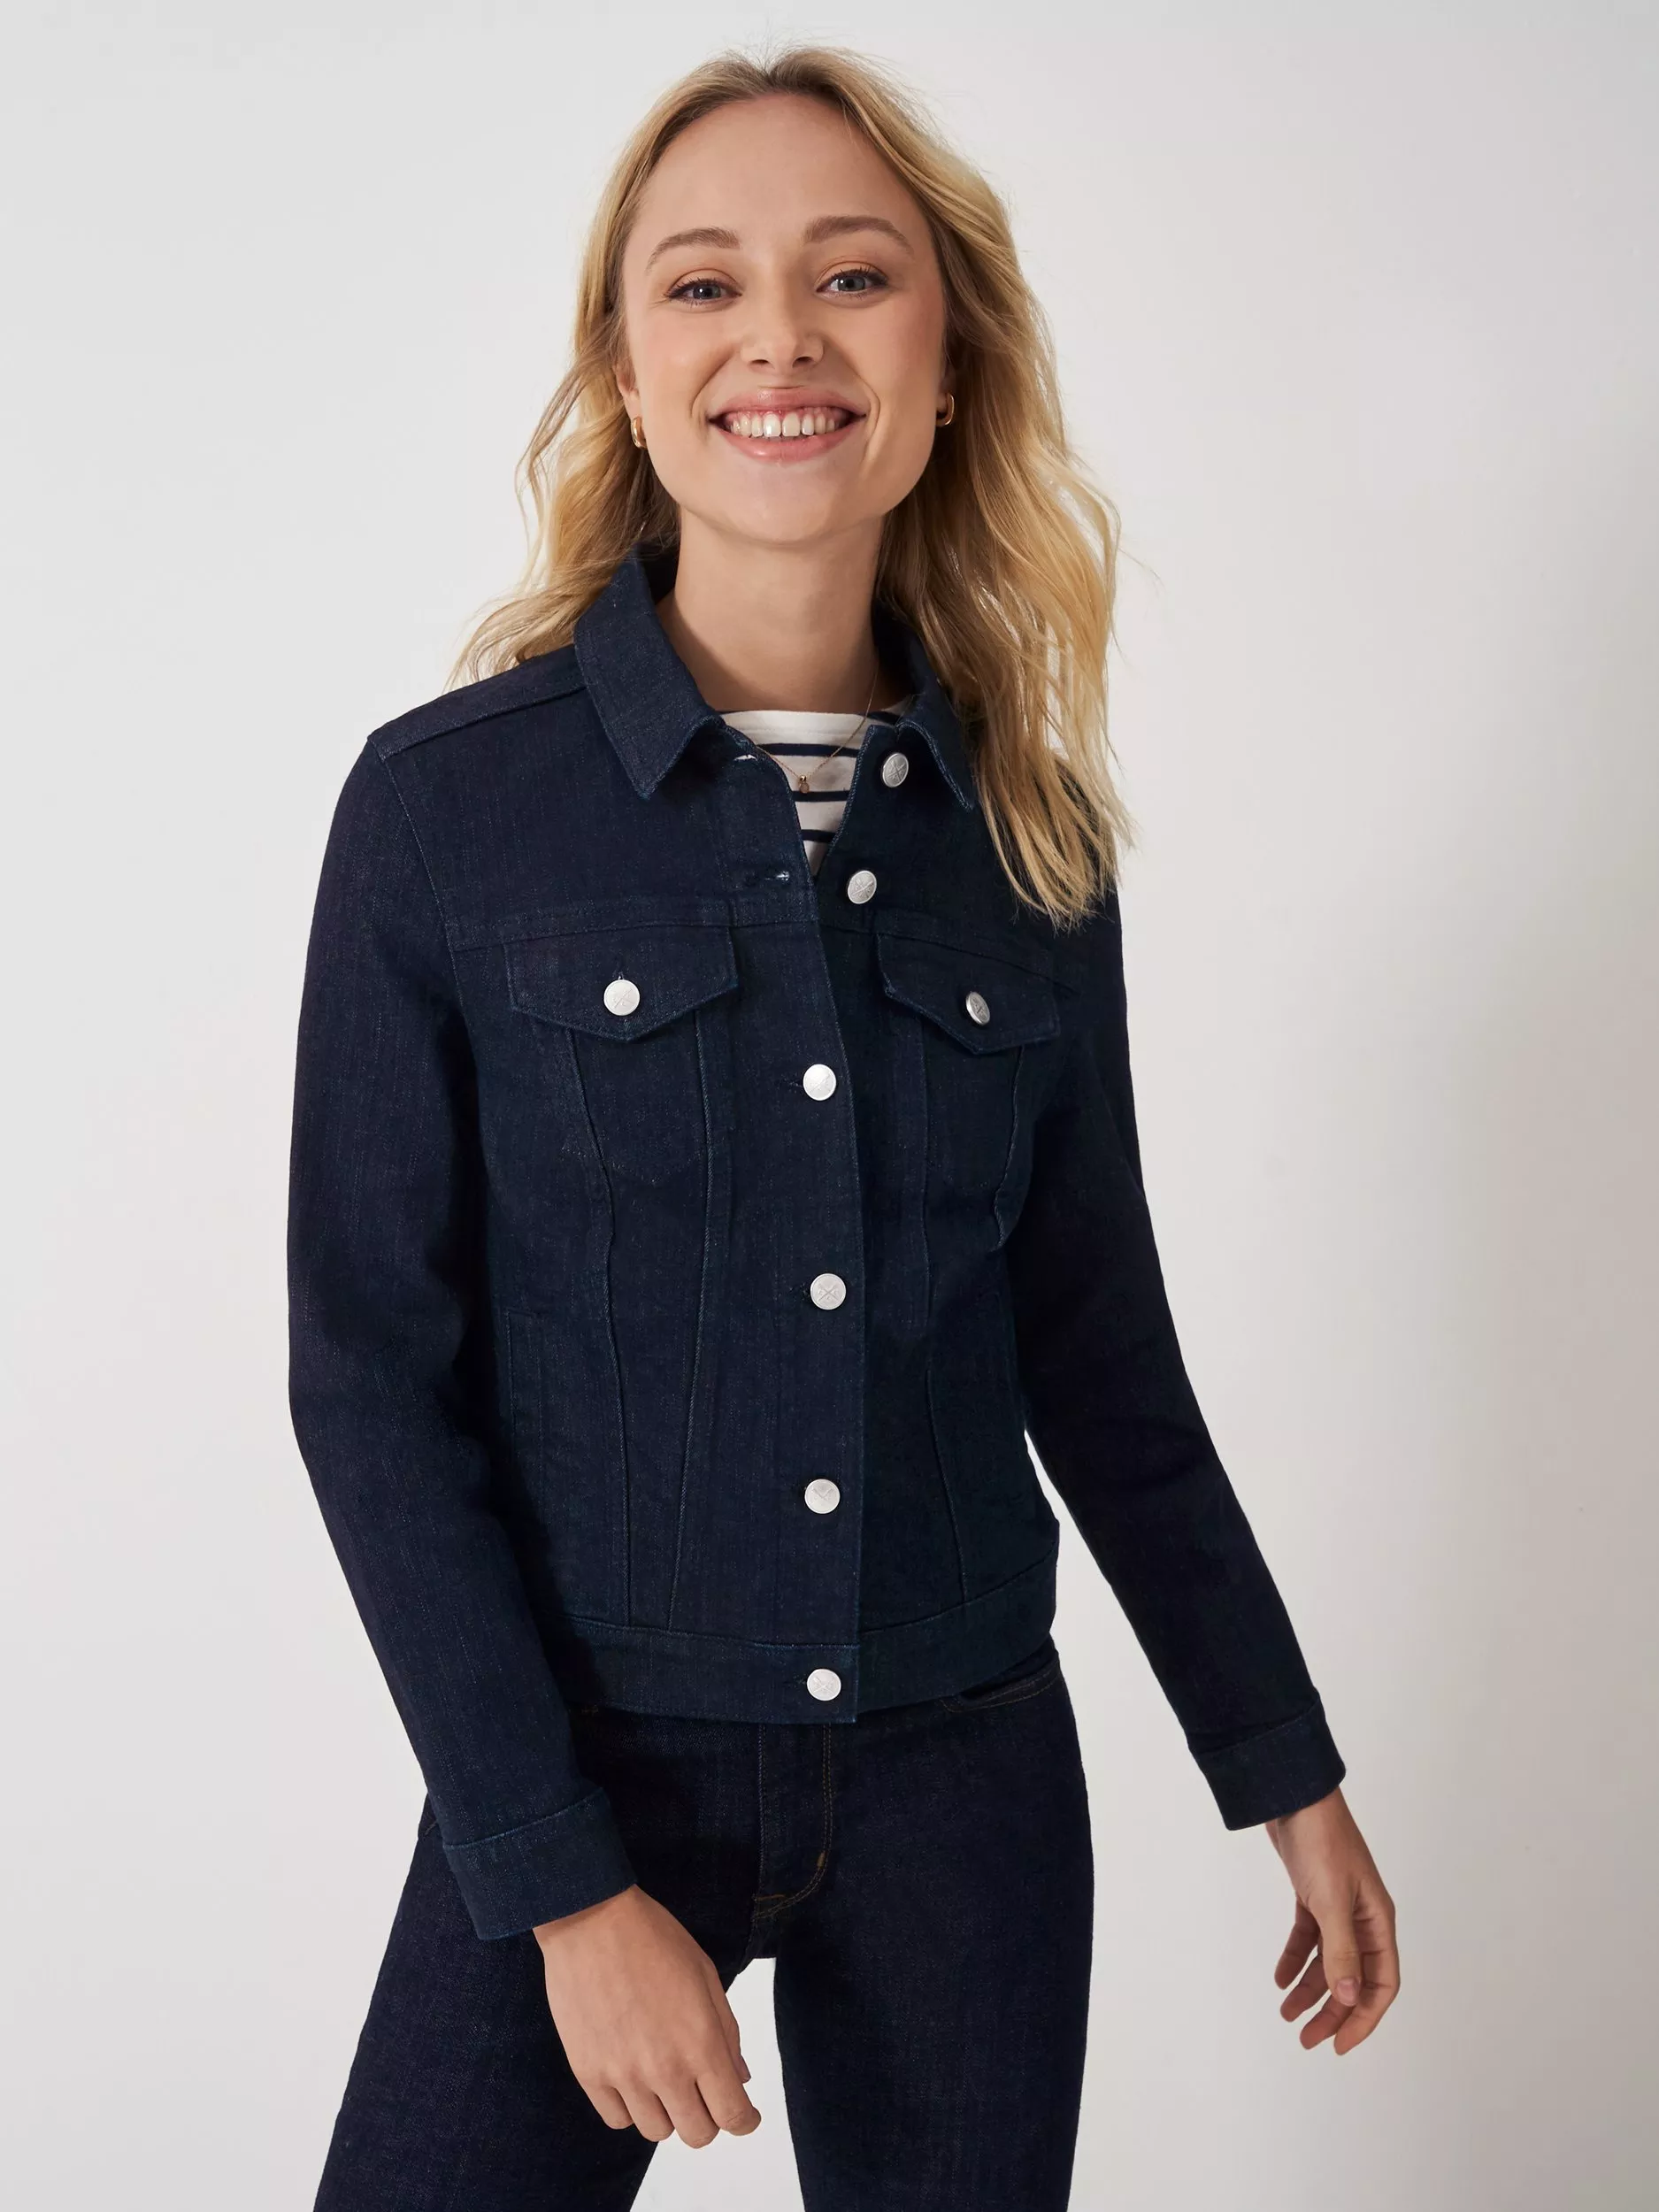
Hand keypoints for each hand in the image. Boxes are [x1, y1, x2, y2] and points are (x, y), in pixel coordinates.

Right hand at [534, 1884, 762, 2143]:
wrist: (591, 1920)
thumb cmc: (653, 1938)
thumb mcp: (705, 1976)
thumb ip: (727, 2033)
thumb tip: (739, 2078)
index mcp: (701, 2042)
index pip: (733, 2115)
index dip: (745, 2121)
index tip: (745, 2115)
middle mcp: (664, 2069)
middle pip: (697, 2133)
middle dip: (709, 2118)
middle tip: (702, 2092)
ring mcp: (623, 2075)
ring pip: (657, 2132)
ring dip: (667, 2112)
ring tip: (662, 2077)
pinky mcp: (588, 2073)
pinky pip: (617, 2120)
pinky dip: (630, 2108)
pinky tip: (632, 2078)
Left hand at [1263, 1785, 1398, 2053]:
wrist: (1293, 1795)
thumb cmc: (1321, 1842)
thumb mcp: (1331, 1900)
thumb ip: (1341, 1950)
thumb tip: (1349, 1998)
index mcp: (1377, 1921)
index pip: (1381, 1983)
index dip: (1363, 2017)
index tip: (1339, 2044)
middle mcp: (1362, 1917)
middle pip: (1353, 1978)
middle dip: (1333, 2012)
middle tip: (1306, 2039)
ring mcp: (1337, 1906)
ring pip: (1329, 1961)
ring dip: (1310, 1989)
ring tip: (1287, 2015)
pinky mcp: (1313, 1894)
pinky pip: (1308, 1938)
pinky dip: (1295, 1959)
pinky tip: (1279, 1978)